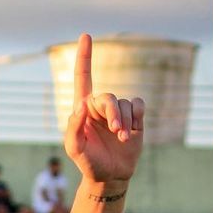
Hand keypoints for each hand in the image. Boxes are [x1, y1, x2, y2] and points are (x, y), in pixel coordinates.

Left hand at [64, 34, 143, 184]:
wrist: (110, 176)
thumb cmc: (88, 162)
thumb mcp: (75, 149)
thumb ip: (74, 128)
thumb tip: (81, 105)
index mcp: (83, 108)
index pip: (83, 78)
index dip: (84, 57)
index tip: (85, 35)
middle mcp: (100, 106)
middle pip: (108, 98)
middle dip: (113, 114)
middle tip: (115, 132)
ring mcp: (118, 111)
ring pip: (125, 104)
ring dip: (125, 123)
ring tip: (122, 139)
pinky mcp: (134, 117)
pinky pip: (138, 105)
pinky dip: (136, 118)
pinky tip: (132, 132)